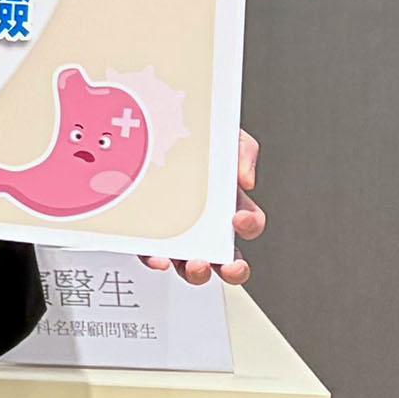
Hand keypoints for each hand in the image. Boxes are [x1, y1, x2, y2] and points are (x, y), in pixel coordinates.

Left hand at [142, 128, 262, 285]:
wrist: (152, 126)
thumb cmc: (193, 137)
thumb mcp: (224, 135)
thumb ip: (243, 151)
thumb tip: (245, 180)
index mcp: (227, 201)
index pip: (249, 221)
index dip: (250, 224)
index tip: (239, 219)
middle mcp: (206, 223)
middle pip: (227, 257)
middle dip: (233, 268)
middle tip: (228, 265)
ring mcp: (177, 232)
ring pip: (192, 264)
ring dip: (196, 271)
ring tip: (194, 264)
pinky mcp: (149, 234)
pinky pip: (153, 254)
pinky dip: (156, 260)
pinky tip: (158, 258)